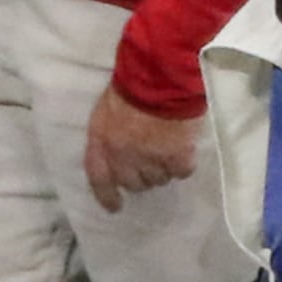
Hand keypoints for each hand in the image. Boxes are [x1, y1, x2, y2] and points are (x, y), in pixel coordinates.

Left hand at [82, 85, 200, 211]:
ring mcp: (151, 159)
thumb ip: (109, 134)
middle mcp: (124, 157)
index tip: (115, 206)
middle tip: (150, 159)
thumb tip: (118, 154)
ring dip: (162, 168)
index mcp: (103, 141)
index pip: (99, 178)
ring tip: (167, 146)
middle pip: (134, 183)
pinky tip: (183, 148)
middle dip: (141, 175)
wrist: (160, 75)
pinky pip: (180, 172)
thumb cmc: (131, 84)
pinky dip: (182, 163)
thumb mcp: (107, 108)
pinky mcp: (176, 158)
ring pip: (158, 179)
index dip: (106, 196)